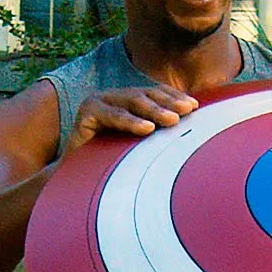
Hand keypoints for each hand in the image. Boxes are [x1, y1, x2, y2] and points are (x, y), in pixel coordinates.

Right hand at [63, 85, 197, 154]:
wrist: (77, 178)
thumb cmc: (113, 163)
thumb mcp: (140, 146)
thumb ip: (158, 133)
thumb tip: (189, 132)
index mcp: (128, 101)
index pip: (155, 93)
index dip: (174, 97)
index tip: (194, 107)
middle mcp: (113, 97)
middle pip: (146, 95)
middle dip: (169, 102)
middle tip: (188, 110)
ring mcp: (99, 101)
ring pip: (132, 102)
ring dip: (155, 110)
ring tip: (173, 119)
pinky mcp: (86, 112)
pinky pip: (112, 116)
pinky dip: (130, 122)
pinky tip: (147, 128)